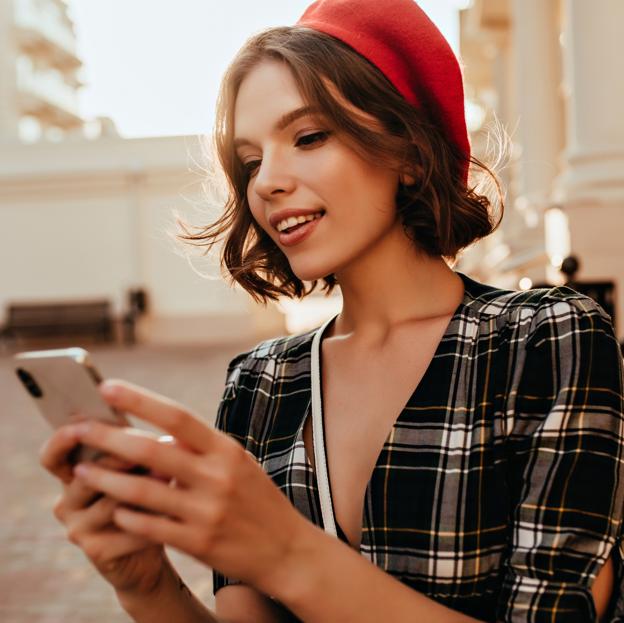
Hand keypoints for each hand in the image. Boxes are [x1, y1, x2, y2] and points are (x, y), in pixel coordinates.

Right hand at [39, 425, 170, 595]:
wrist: (153, 546)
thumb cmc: (147, 495)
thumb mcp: (138, 468)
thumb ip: (134, 447)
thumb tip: (159, 432)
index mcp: (73, 475)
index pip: (52, 456)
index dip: (61, 440)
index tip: (80, 424)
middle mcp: (67, 502)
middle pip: (87, 475)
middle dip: (122, 458)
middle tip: (156, 444)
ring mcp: (78, 529)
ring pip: (111, 500)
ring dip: (144, 488)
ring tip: (171, 475)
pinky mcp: (96, 551)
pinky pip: (127, 527)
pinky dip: (153, 518)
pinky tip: (172, 511)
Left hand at [67, 379, 311, 593]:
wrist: (286, 549)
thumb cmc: (258, 500)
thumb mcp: (238, 464)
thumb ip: (202, 449)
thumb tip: (161, 433)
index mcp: (226, 450)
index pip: (177, 416)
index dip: (140, 400)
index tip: (107, 387)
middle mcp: (216, 476)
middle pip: (152, 450)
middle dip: (108, 437)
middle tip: (77, 428)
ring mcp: (207, 511)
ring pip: (143, 491)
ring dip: (107, 480)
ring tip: (81, 472)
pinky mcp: (198, 543)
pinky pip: (151, 527)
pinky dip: (127, 517)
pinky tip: (114, 511)